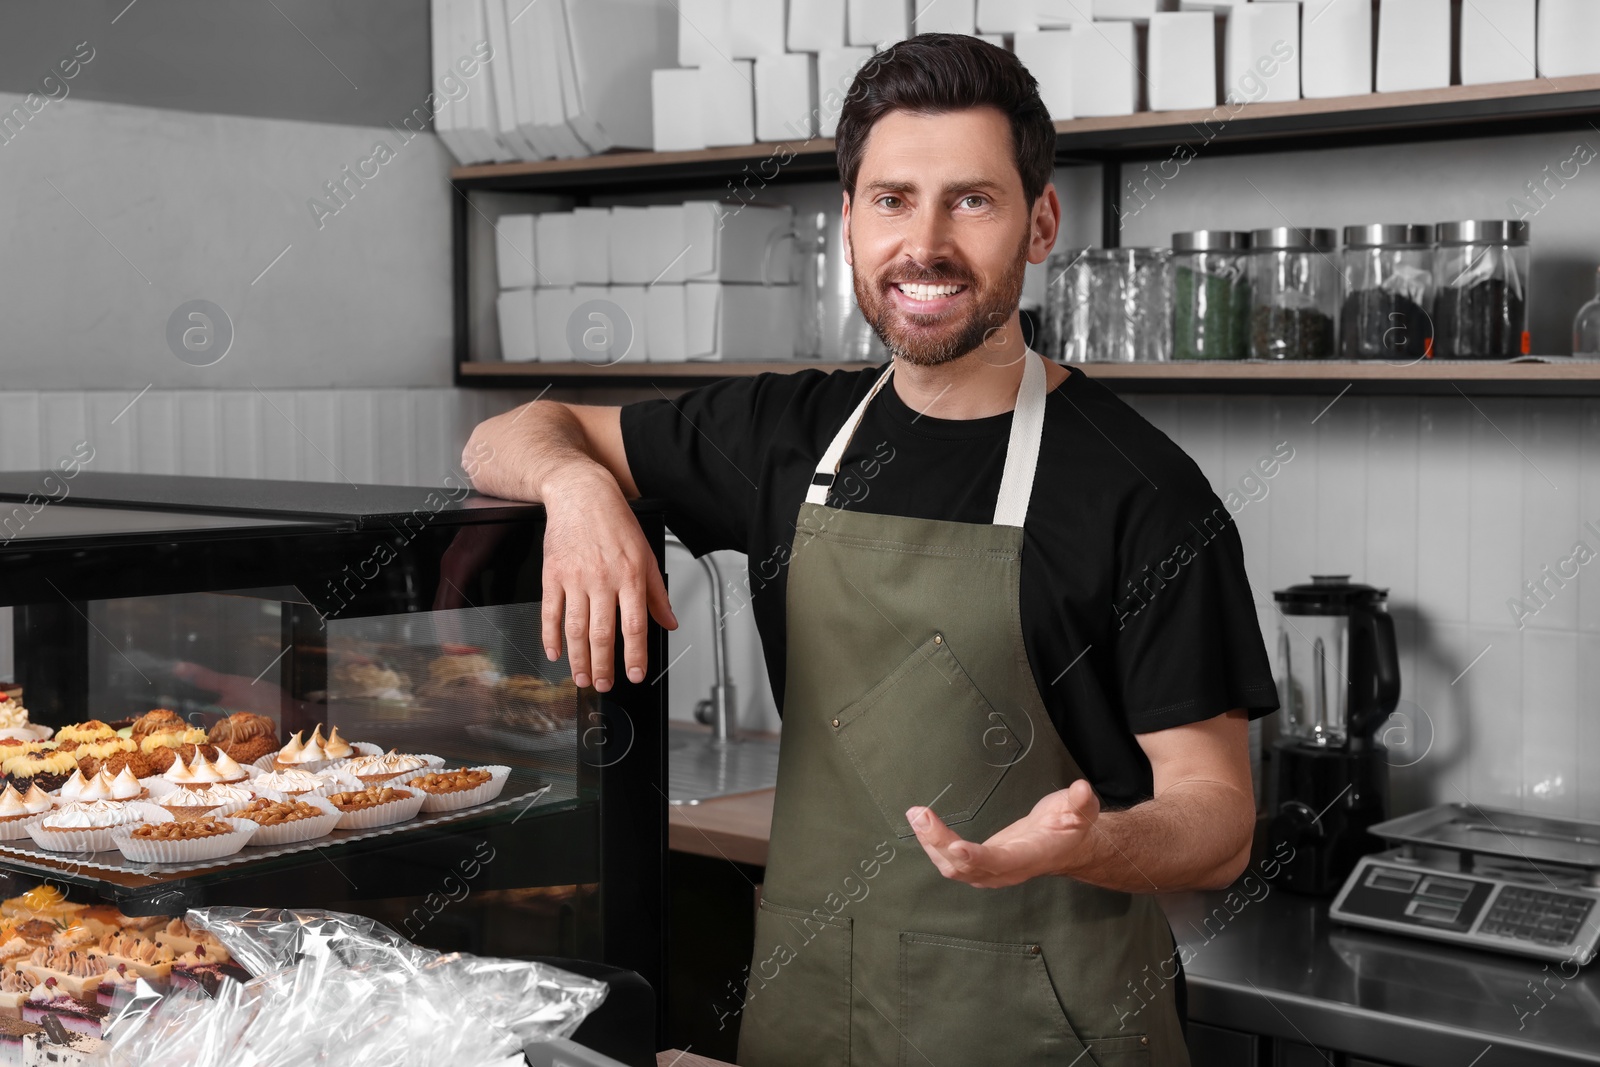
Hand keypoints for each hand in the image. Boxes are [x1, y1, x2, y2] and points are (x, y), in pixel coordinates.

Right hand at [541, 468, 675, 691]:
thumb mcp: (646, 554)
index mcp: (631, 575)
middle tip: (602, 685)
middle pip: (602, 633)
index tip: (635, 675)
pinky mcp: (553, 574)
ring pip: (576, 628)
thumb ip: (657, 593)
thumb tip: (669, 623)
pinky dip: (550, 637)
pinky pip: (550, 612)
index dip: (635, 655)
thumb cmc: (615, 521)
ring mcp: (575, 578)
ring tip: (581, 678)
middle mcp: (603, 579)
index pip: (635, 625)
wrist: (580, 494)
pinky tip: (555, 653)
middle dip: (603, 666)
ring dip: (578, 659)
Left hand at [906, 779, 1101, 888]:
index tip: (956, 847)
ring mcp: (990, 870)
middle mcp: (1006, 869)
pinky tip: (921, 824)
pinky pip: (950, 861)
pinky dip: (933, 844)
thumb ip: (1081, 802)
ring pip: (953, 867)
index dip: (977, 858)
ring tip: (915, 815)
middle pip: (966, 866)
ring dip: (931, 843)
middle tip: (921, 816)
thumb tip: (1082, 789)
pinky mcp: (979, 864)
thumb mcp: (1082, 811)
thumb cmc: (1071, 827)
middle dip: (940, 843)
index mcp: (1029, 857)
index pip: (999, 861)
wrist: (1066, 846)